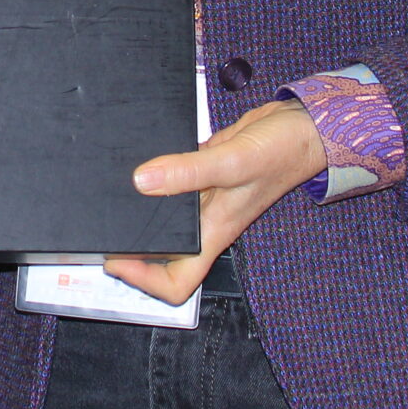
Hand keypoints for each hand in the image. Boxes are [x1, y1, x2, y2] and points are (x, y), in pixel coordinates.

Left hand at [103, 100, 328, 305]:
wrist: (304, 126)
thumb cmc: (282, 152)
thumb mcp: (233, 162)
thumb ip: (187, 172)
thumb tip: (142, 181)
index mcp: (216, 232)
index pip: (178, 282)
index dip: (144, 281)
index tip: (116, 261)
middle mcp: (208, 221)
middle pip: (166, 255)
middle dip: (133, 249)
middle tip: (103, 230)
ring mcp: (206, 197)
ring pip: (167, 220)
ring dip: (140, 214)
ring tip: (110, 202)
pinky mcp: (205, 172)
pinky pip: (173, 184)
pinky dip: (154, 180)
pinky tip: (136, 165)